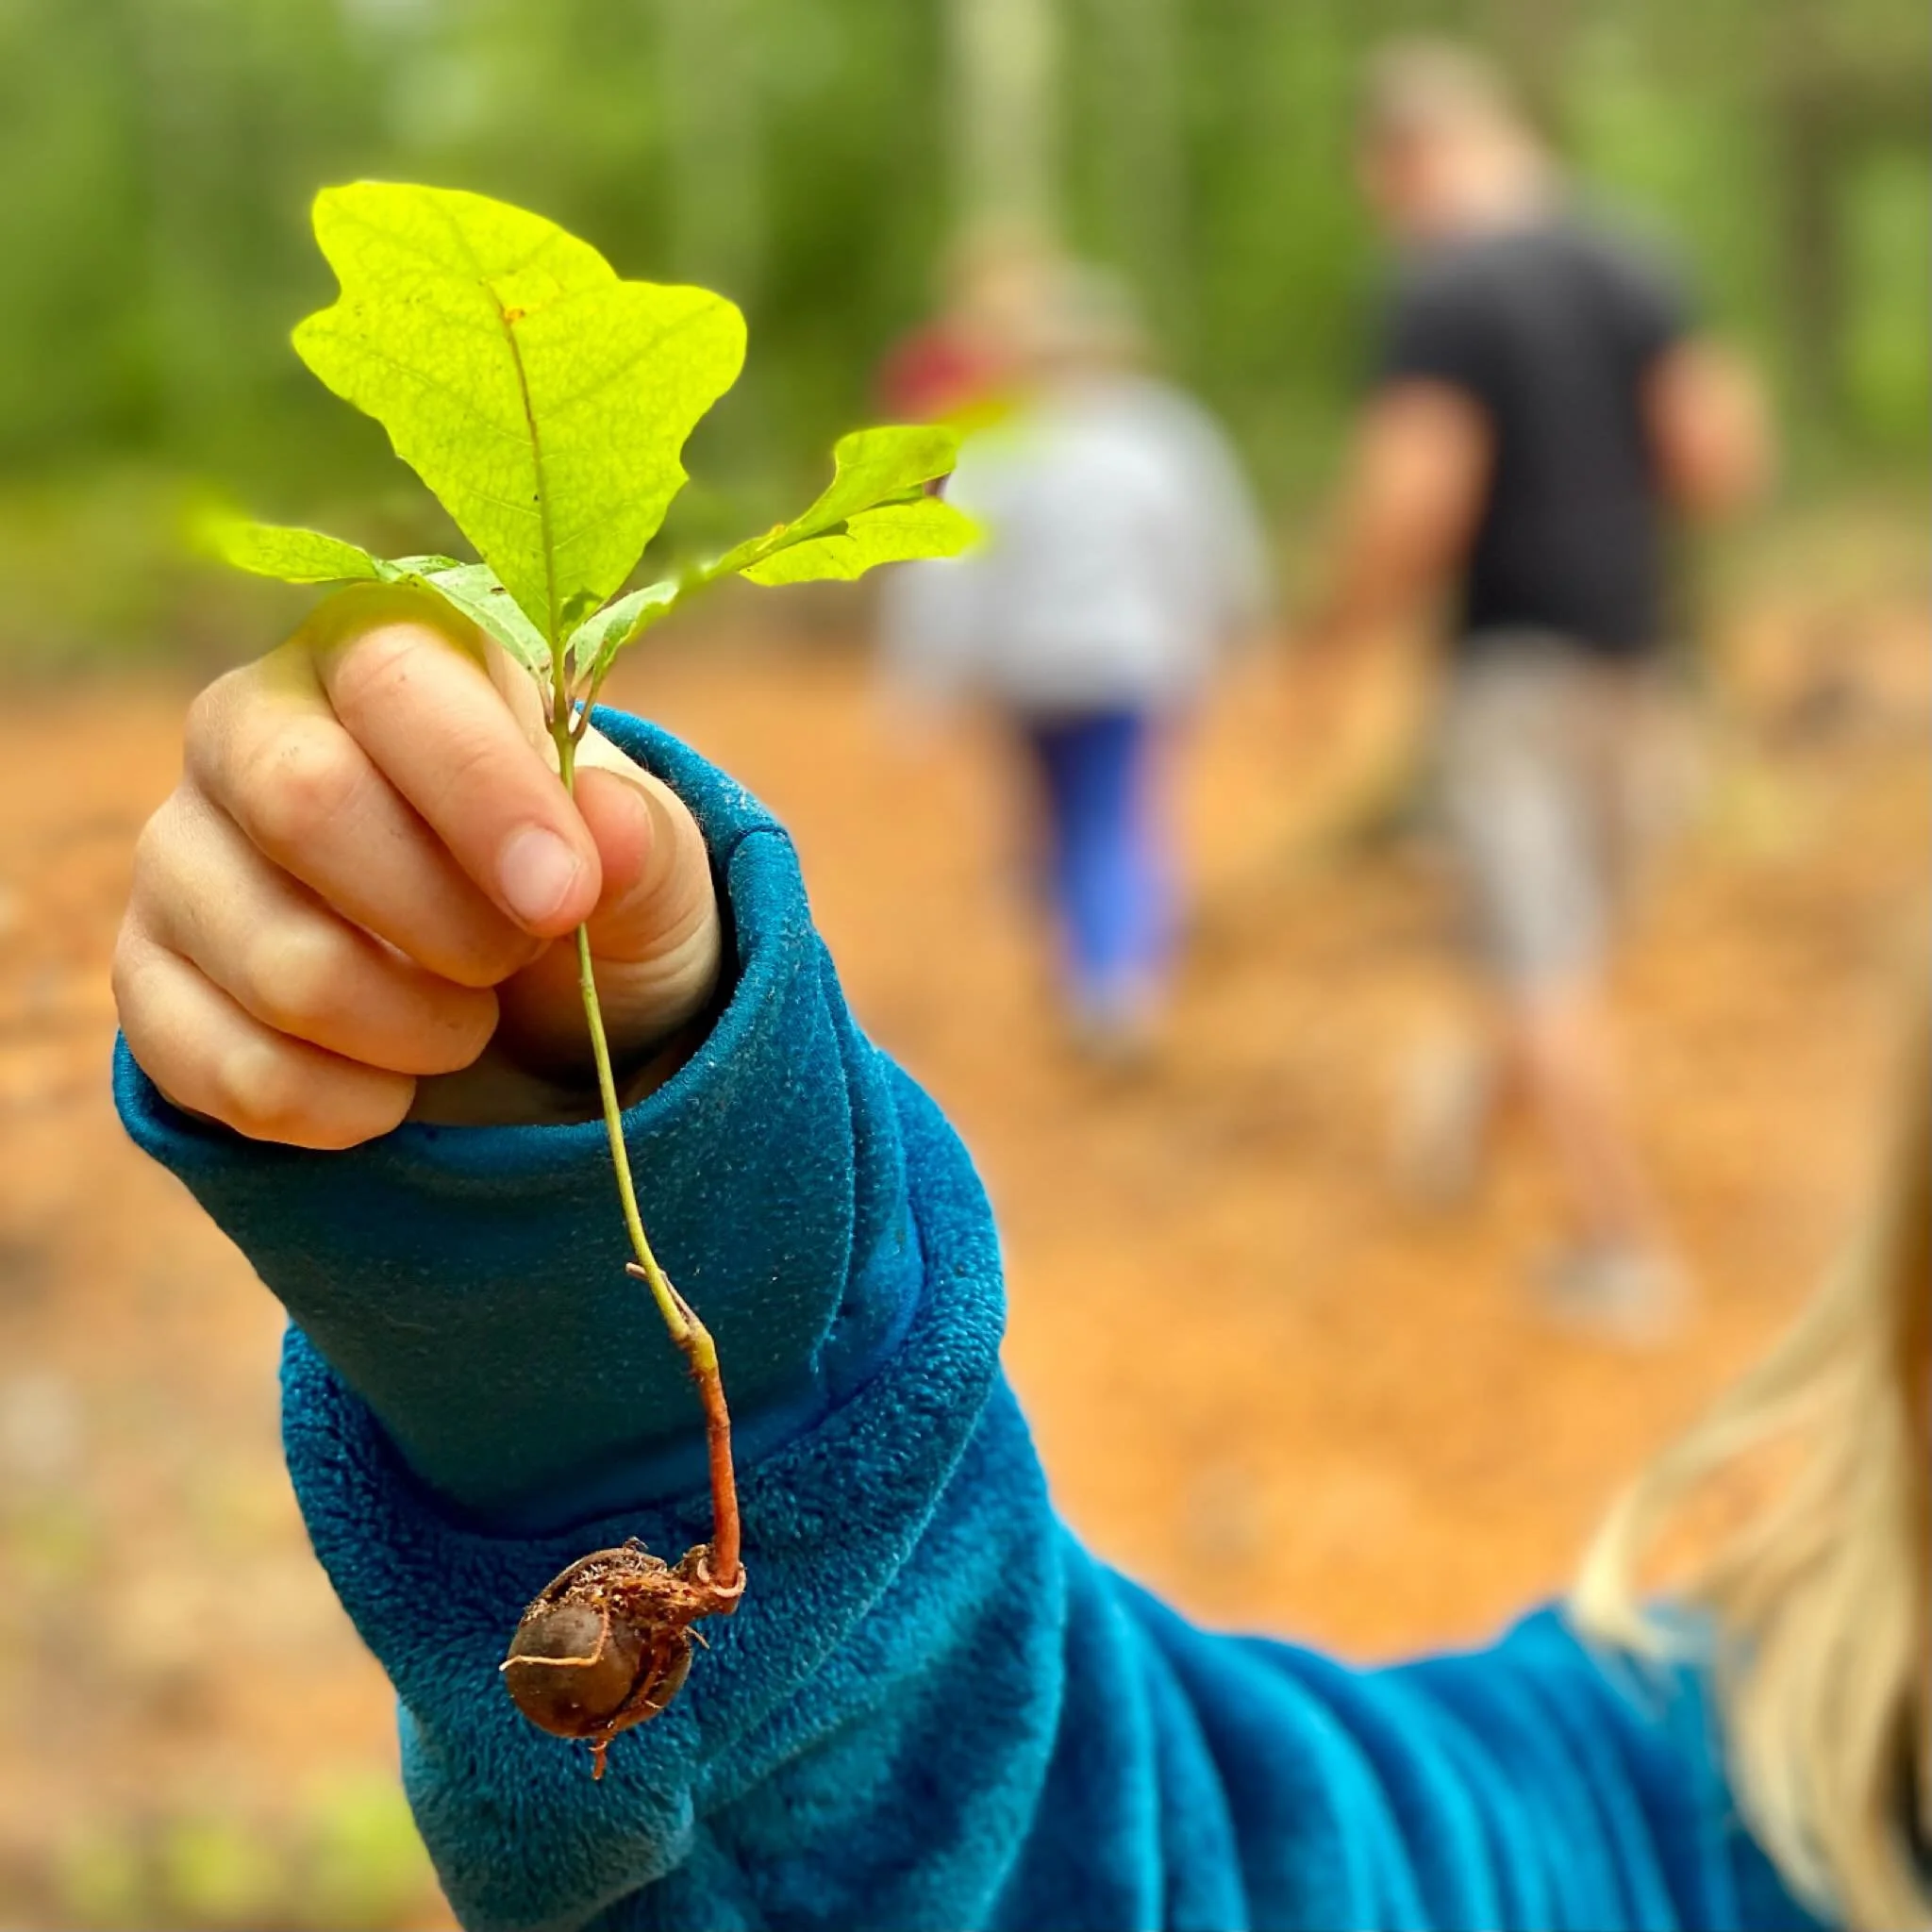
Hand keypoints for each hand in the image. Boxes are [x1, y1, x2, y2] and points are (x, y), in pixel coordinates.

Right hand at [114, 585, 722, 1147]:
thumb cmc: (582, 892)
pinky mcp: (148, 981)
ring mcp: (181, 855)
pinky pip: (230, 1069)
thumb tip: (611, 825)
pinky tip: (398, 1086)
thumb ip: (641, 844)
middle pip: (303, 801)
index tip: (564, 899)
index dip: (483, 793)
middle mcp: (248, 727)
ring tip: (470, 1020)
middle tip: (517, 959)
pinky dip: (345, 1107)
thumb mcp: (648, 867)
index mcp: (380, 653)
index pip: (396, 684)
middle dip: (448, 920)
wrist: (523, 1004)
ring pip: (276, 962)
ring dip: (414, 1030)